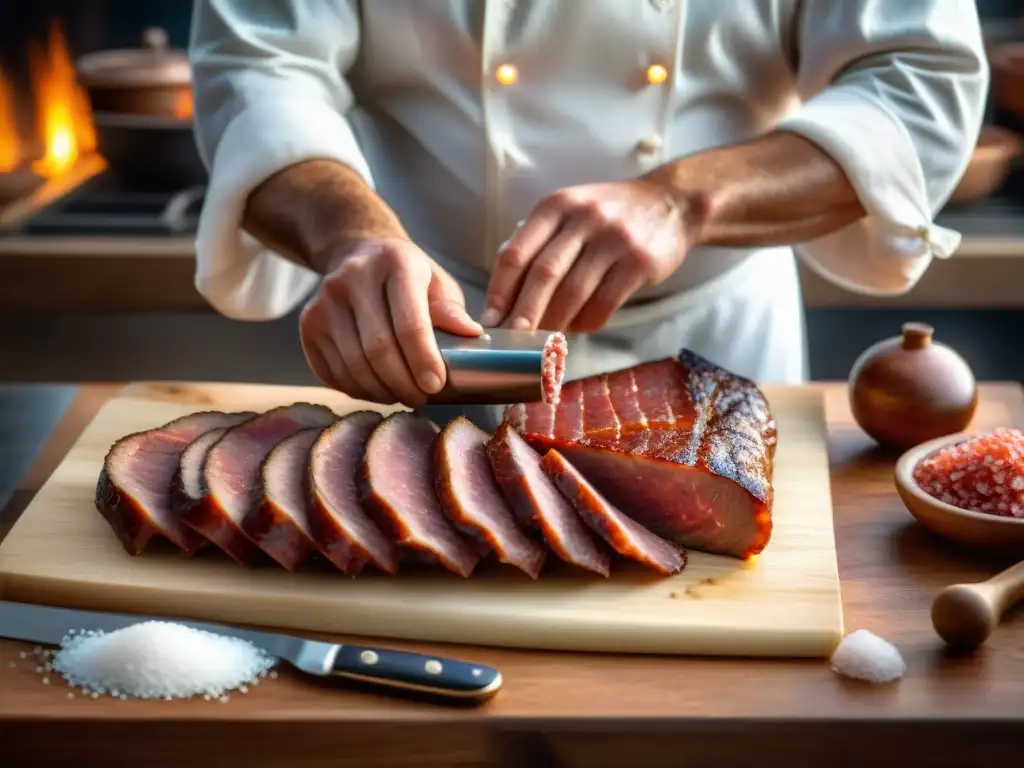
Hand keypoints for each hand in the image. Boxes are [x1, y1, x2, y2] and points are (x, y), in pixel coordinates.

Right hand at [299, 237, 481, 406]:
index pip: (409, 322)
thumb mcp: (437, 283)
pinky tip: (375, 389)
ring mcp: (325, 300)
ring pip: (353, 364)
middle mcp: (353, 278)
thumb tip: (470, 335)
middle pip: (377, 348)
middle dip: (403, 383)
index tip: (435, 386)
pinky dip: (356, 389)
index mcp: (395, 263)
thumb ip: (451, 310)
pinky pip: (331, 370)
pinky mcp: (308, 323)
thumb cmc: (406, 275)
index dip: (423, 360)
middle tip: (421, 398)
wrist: (357, 253)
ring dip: (380, 391)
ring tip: (401, 395)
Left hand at [481, 179, 704, 332]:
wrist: (670, 204)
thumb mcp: (570, 210)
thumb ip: (539, 240)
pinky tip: (577, 329)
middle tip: (511, 338)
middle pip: (544, 274)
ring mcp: (614, 239)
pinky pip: (605, 302)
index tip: (491, 318)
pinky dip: (586, 323)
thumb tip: (505, 291)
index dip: (500, 290)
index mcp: (557, 206)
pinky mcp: (639, 262)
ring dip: (555, 322)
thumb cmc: (609, 214)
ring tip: (542, 340)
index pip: (517, 252)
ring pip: (574, 292)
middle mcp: (583, 218)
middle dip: (523, 312)